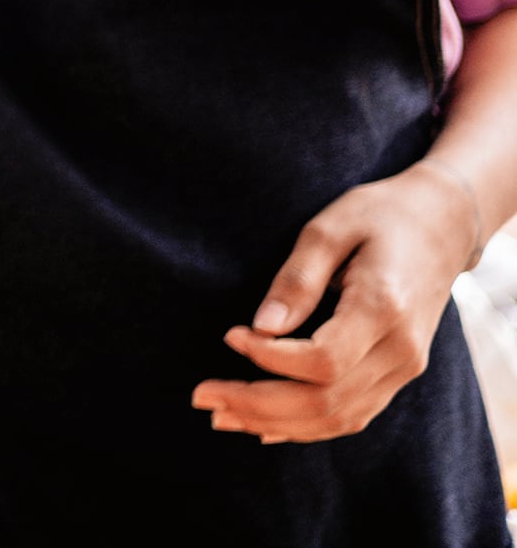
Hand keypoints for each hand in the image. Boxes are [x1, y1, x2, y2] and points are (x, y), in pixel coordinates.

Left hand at [192, 162, 481, 441]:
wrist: (441, 224)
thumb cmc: (379, 215)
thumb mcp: (329, 228)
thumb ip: (296, 279)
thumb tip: (261, 325)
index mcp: (385, 310)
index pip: (324, 360)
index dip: (270, 358)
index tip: (230, 335)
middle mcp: (401, 350)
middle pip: (327, 400)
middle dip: (259, 404)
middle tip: (202, 396)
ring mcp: (405, 367)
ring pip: (339, 417)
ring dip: (277, 423)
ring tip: (221, 415)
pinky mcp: (399, 373)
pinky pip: (353, 414)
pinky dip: (307, 426)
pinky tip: (265, 426)